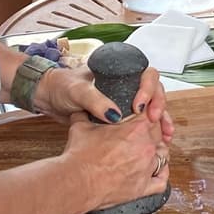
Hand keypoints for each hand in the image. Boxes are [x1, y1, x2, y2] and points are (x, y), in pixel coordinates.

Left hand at [33, 64, 175, 143]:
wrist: (48, 97)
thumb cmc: (62, 86)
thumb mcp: (78, 91)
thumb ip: (95, 101)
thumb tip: (115, 116)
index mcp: (121, 72)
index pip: (148, 76)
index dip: (150, 90)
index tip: (140, 107)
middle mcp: (127, 85)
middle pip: (155, 92)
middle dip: (160, 107)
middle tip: (156, 122)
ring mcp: (124, 100)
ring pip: (152, 108)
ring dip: (161, 121)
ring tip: (165, 136)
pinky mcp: (120, 117)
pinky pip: (141, 122)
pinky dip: (151, 131)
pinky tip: (157, 141)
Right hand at [62, 112, 167, 212]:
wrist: (77, 182)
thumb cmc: (79, 156)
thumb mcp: (81, 126)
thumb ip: (88, 113)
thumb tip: (85, 109)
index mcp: (136, 129)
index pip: (151, 114)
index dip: (145, 114)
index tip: (139, 117)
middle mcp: (146, 147)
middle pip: (159, 134)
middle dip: (150, 132)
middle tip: (138, 134)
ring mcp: (146, 168)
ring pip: (163, 155)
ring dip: (156, 152)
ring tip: (144, 152)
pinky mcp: (143, 187)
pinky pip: (161, 180)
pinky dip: (160, 175)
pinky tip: (154, 172)